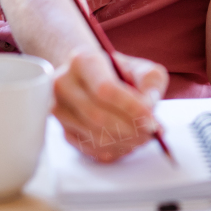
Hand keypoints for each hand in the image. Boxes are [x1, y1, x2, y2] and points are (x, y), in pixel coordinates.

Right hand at [52, 47, 168, 162]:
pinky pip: (89, 148)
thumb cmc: (119, 71)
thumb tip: (149, 108)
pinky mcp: (62, 129)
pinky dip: (113, 150)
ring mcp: (59, 108)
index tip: (151, 119)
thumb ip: (150, 83)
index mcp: (83, 61)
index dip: (130, 108)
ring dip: (124, 141)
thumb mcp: (141, 67)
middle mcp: (64, 84)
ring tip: (143, 137)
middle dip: (130, 129)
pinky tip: (128, 142)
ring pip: (94, 135)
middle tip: (152, 133)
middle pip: (97, 116)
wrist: (90, 76)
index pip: (105, 89)